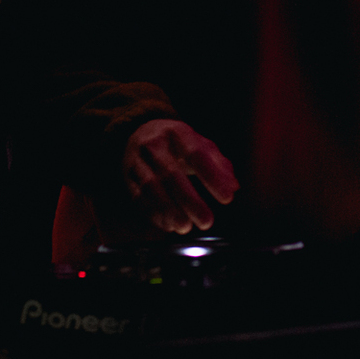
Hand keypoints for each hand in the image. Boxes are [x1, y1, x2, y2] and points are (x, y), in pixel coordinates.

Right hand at [121, 120, 237, 233]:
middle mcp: (154, 145)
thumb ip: (219, 163)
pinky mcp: (127, 178)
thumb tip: (233, 186)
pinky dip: (154, 214)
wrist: (138, 133)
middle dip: (190, 201)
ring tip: (186, 226)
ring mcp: (137, 161)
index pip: (196, 154)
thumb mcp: (199, 143)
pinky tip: (169, 224)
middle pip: (171, 173)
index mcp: (177, 132)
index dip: (212, 177)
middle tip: (207, 221)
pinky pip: (138, 198)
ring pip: (152, 187)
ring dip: (169, 210)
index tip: (227, 198)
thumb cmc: (176, 143)